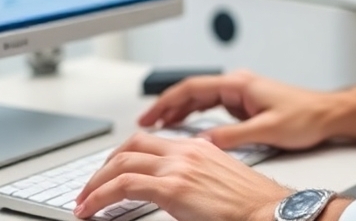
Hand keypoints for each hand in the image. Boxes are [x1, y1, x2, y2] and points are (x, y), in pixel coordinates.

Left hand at [73, 131, 285, 220]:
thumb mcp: (220, 183)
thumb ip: (195, 181)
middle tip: (91, 187)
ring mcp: (178, 167)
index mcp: (197, 148)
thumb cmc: (254, 205)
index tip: (112, 173)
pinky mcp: (172, 188)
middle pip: (130, 147)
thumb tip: (178, 194)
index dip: (124, 157)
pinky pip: (122, 187)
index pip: (150, 143)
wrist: (271, 211)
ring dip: (95, 182)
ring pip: (120, 163)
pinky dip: (99, 197)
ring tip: (84, 201)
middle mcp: (185, 151)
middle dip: (104, 167)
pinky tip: (90, 210)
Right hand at [136, 70, 338, 150]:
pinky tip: (186, 127)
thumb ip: (232, 137)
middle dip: (166, 106)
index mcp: (238, 84)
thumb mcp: (266, 131)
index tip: (149, 115)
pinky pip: (211, 107)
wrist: (328, 114)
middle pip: (192, 91)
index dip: (166, 101)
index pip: (192, 88)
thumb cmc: (305, 117)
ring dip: (179, 110)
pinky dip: (194, 115)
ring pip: (200, 98)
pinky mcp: (245, 103)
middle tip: (145, 123)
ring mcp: (240, 93)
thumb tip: (204, 144)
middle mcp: (237, 84)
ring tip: (158, 126)